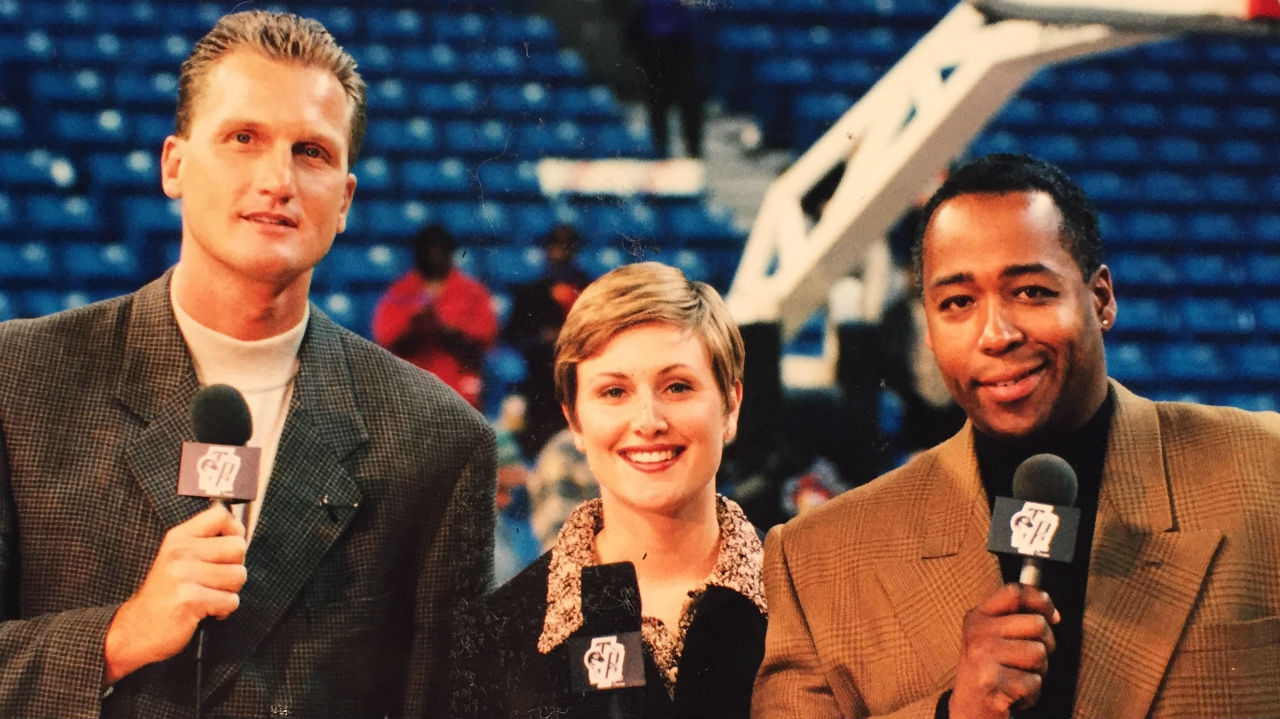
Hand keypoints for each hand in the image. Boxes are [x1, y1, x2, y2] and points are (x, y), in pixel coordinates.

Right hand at [103, 504, 247, 683]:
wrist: (134, 630)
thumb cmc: (163, 596)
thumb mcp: (177, 560)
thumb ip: (205, 544)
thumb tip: (241, 535)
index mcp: (178, 538)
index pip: (220, 515)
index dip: (235, 531)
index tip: (230, 549)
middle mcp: (180, 552)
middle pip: (238, 547)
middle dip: (235, 567)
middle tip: (216, 580)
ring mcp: (184, 575)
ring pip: (238, 575)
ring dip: (229, 591)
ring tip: (208, 596)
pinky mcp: (190, 599)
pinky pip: (231, 600)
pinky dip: (223, 610)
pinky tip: (205, 611)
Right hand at [949, 582, 1059, 718]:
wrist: (970, 712)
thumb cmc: (990, 673)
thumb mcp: (994, 639)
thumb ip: (1015, 620)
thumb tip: (1051, 612)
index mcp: (978, 617)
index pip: (1015, 592)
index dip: (1041, 600)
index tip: (1054, 616)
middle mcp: (977, 632)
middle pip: (1037, 623)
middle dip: (1045, 646)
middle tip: (1028, 662)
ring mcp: (982, 655)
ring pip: (1039, 653)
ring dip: (1037, 673)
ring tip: (1017, 679)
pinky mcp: (991, 681)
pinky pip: (1034, 682)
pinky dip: (1031, 694)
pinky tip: (1013, 696)